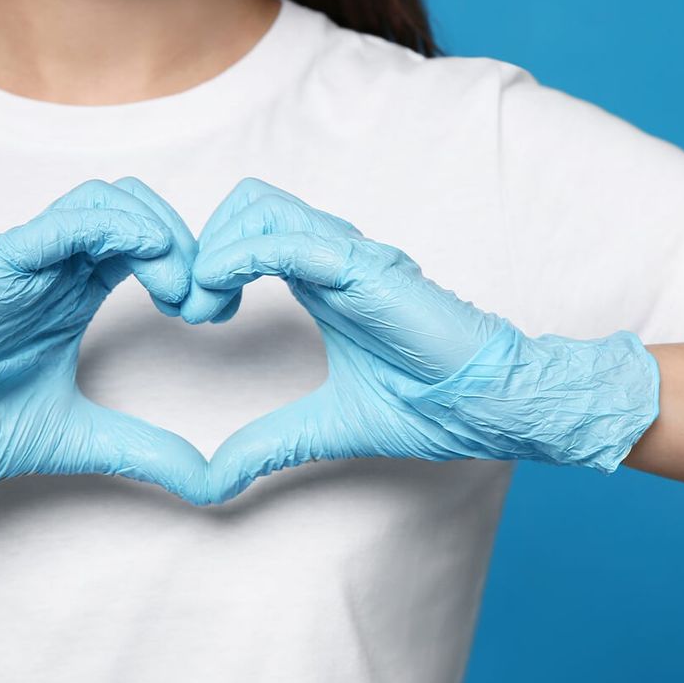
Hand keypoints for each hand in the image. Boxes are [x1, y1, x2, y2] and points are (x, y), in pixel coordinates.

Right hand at [0, 178, 207, 515]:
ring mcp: (31, 263)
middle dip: (184, 245)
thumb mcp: (87, 438)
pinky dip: (108, 226)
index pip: (148, 243)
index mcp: (79, 290)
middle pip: (136, 210)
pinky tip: (144, 254)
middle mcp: (59, 268)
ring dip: (155, 232)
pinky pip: (57, 225)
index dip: (191, 265)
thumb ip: (147, 450)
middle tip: (200, 300)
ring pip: (103, 202)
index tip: (212, 314)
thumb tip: (206, 479)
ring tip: (175, 287)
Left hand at [188, 179, 659, 502]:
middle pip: (249, 202)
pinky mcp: (367, 272)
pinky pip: (291, 241)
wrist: (489, 406)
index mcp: (322, 281)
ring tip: (208, 307)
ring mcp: (350, 259)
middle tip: (194, 307)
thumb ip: (266, 443)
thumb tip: (209, 480)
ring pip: (261, 207)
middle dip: (203, 244)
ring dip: (216, 249)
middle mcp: (332, 257)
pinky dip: (241, 257)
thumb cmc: (426, 404)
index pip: (251, 229)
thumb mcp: (323, 426)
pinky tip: (221, 298)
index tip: (195, 314)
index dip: (209, 260)